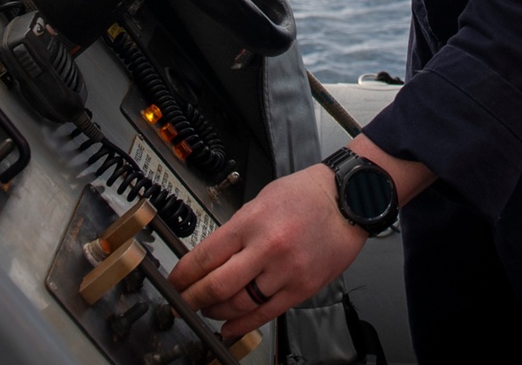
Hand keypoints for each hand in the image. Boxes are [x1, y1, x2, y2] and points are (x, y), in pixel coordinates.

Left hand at [169, 164, 367, 339]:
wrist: (346, 199)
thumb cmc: (305, 195)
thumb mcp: (262, 199)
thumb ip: (238, 228)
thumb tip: (213, 255)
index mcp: (252, 221)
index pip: (206, 255)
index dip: (184, 274)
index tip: (175, 282)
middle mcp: (266, 248)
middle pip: (218, 285)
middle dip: (193, 298)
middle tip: (184, 301)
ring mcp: (285, 271)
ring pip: (239, 304)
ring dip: (217, 311)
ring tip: (207, 309)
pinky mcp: (301, 288)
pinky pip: (266, 314)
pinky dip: (243, 324)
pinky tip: (230, 327)